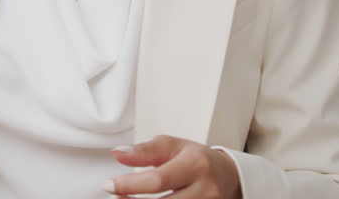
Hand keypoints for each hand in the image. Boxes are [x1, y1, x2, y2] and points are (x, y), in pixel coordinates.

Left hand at [105, 135, 240, 197]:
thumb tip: (118, 154)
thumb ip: (145, 150)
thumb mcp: (172, 146)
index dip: (129, 185)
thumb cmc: (197, 160)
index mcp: (196, 165)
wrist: (229, 177)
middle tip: (114, 195)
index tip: (109, 184)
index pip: (158, 180)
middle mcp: (206, 190)